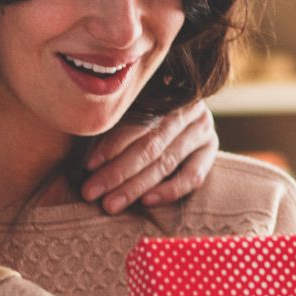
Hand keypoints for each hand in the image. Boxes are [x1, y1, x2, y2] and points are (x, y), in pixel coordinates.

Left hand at [82, 101, 218, 213]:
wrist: (182, 111)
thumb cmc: (143, 111)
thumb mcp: (133, 108)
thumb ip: (116, 123)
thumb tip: (84, 156)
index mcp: (164, 92)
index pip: (136, 123)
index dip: (111, 145)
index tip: (88, 166)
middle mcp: (187, 108)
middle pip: (149, 146)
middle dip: (116, 172)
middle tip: (91, 192)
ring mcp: (203, 128)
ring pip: (166, 162)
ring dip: (135, 186)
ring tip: (111, 203)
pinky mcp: (211, 149)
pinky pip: (193, 176)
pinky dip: (169, 190)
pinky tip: (147, 201)